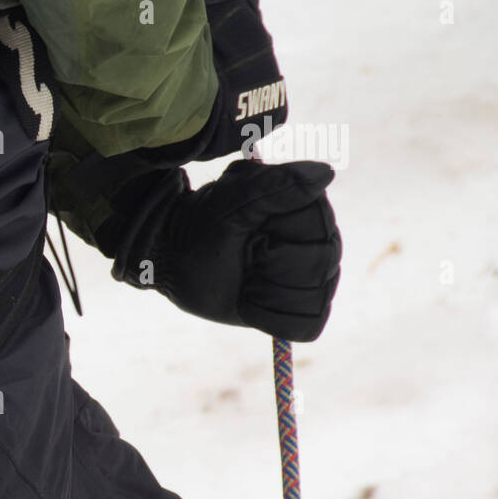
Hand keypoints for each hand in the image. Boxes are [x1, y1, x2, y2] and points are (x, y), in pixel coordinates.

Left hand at [114, 160, 341, 340]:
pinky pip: (304, 324)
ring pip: (313, 297)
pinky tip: (248, 301)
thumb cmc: (201, 225)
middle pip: (320, 265)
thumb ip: (273, 186)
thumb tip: (325, 174)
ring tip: (245, 278)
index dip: (280, 235)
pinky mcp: (296, 309)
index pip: (319, 229)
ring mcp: (310, 278)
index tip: (251, 232)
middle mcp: (319, 243)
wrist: (174, 259)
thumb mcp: (230, 201)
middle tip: (245, 255)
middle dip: (272, 265)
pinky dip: (270, 316)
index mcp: (308, 209)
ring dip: (268, 291)